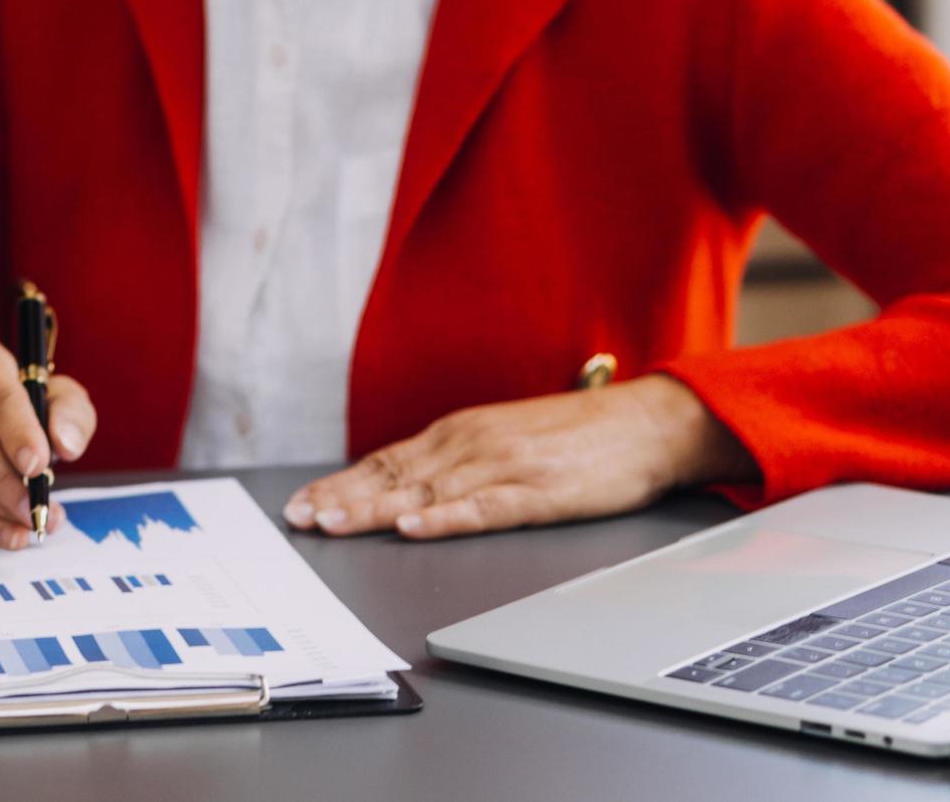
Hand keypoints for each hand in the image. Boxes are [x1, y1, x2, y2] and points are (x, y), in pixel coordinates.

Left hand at [284, 375, 755, 539]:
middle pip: (393, 475)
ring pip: (426, 491)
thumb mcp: (505, 439)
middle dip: (341, 498)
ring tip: (335, 524)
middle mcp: (472, 445)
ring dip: (376, 509)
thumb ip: (457, 461)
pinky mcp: (540, 491)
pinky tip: (416, 527)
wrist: (650, 423)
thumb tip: (405, 486)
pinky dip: (446, 518)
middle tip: (299, 518)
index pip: (385, 460)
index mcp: (460, 433)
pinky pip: (484, 507)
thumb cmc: (579, 437)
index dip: (340, 483)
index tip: (301, 502)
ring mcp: (504, 466)